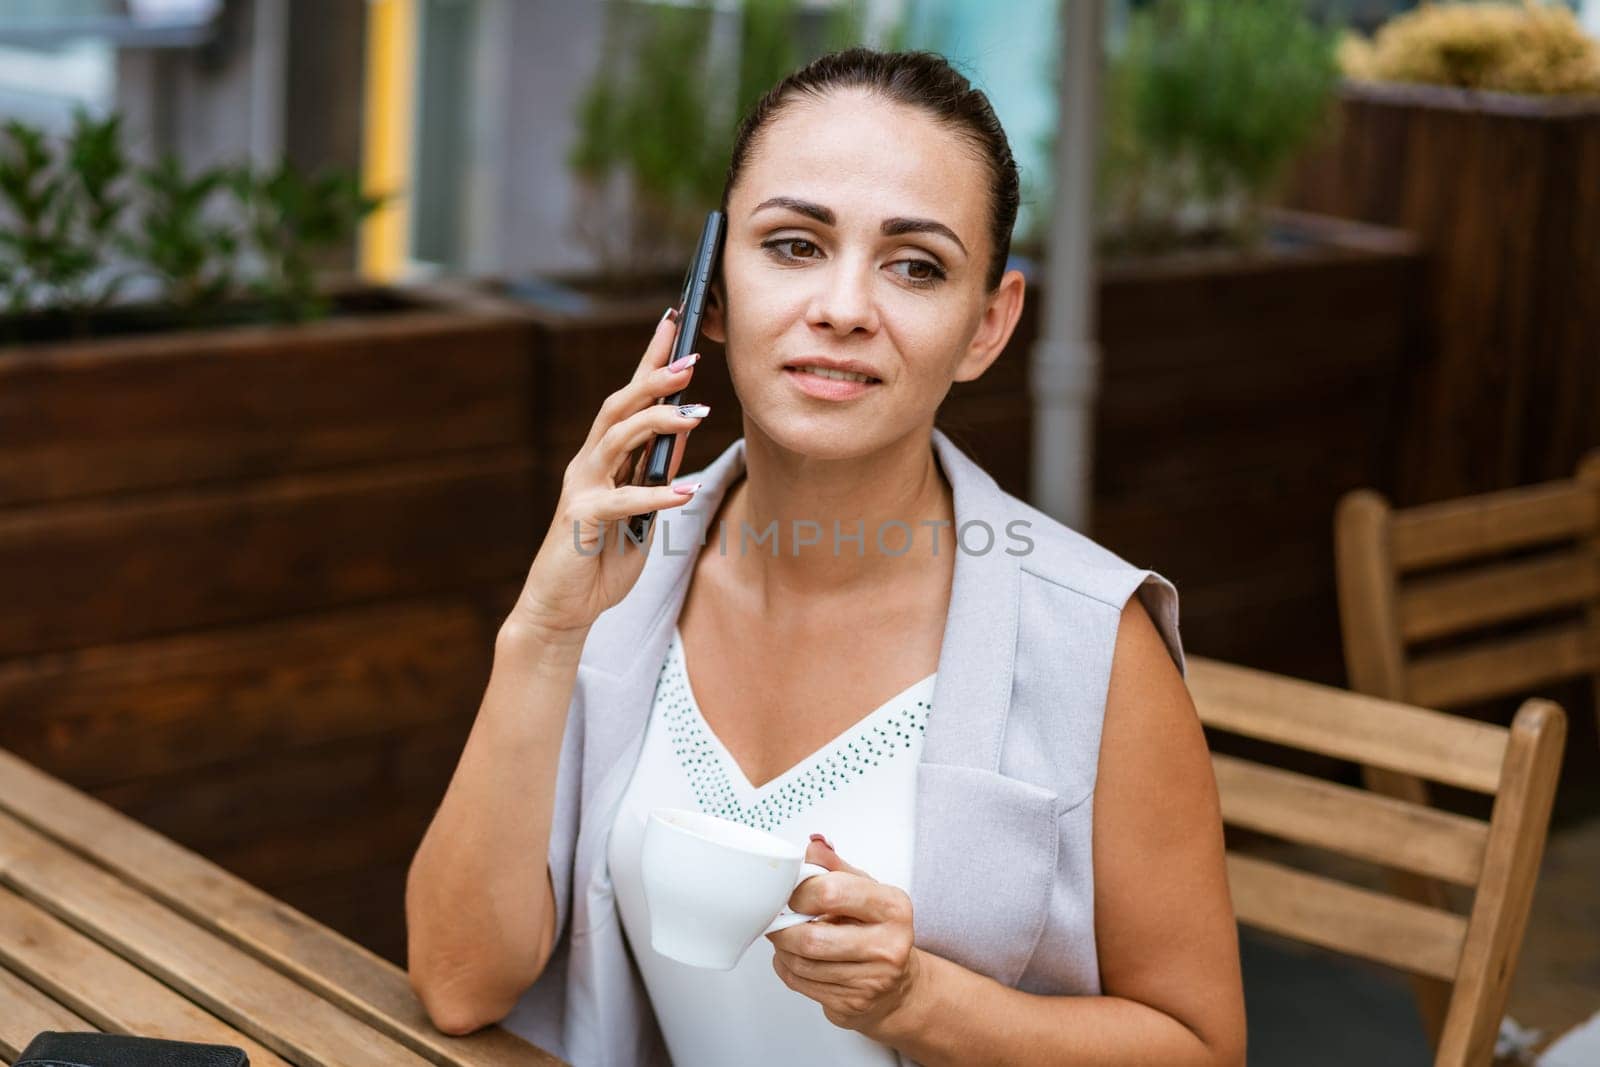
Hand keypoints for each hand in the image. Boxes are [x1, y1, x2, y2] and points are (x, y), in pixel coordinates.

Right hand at [506, 308, 707, 637]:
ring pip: (618, 439)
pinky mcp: (581, 519)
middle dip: (655, 379)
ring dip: (658, 422)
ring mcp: (582, 488)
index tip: (674, 323)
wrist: (563, 607)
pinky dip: (655, 495)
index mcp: (604, 457)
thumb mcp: (642, 510)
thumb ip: (656, 472)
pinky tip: (683, 493)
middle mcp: (589, 464)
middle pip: (620, 406)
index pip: (629, 399)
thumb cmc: (603, 559)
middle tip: (691, 357)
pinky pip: (622, 500)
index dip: (649, 360)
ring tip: (697, 414)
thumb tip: (683, 431)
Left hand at [766, 836, 923, 1040]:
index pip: (832, 892)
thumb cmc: (878, 930)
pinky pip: (802, 984)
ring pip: (803, 964)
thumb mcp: (865, 890)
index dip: (800, 892)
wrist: (896, 985)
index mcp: (893, 907)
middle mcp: (888, 945)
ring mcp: (872, 980)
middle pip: (813, 937)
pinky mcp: (853, 1003)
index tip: (792, 893)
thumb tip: (814, 845)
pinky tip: (795, 958)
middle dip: (784, 927)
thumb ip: (836, 866)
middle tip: (777, 918)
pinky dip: (787, 968)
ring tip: (785, 937)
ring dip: (783, 949)